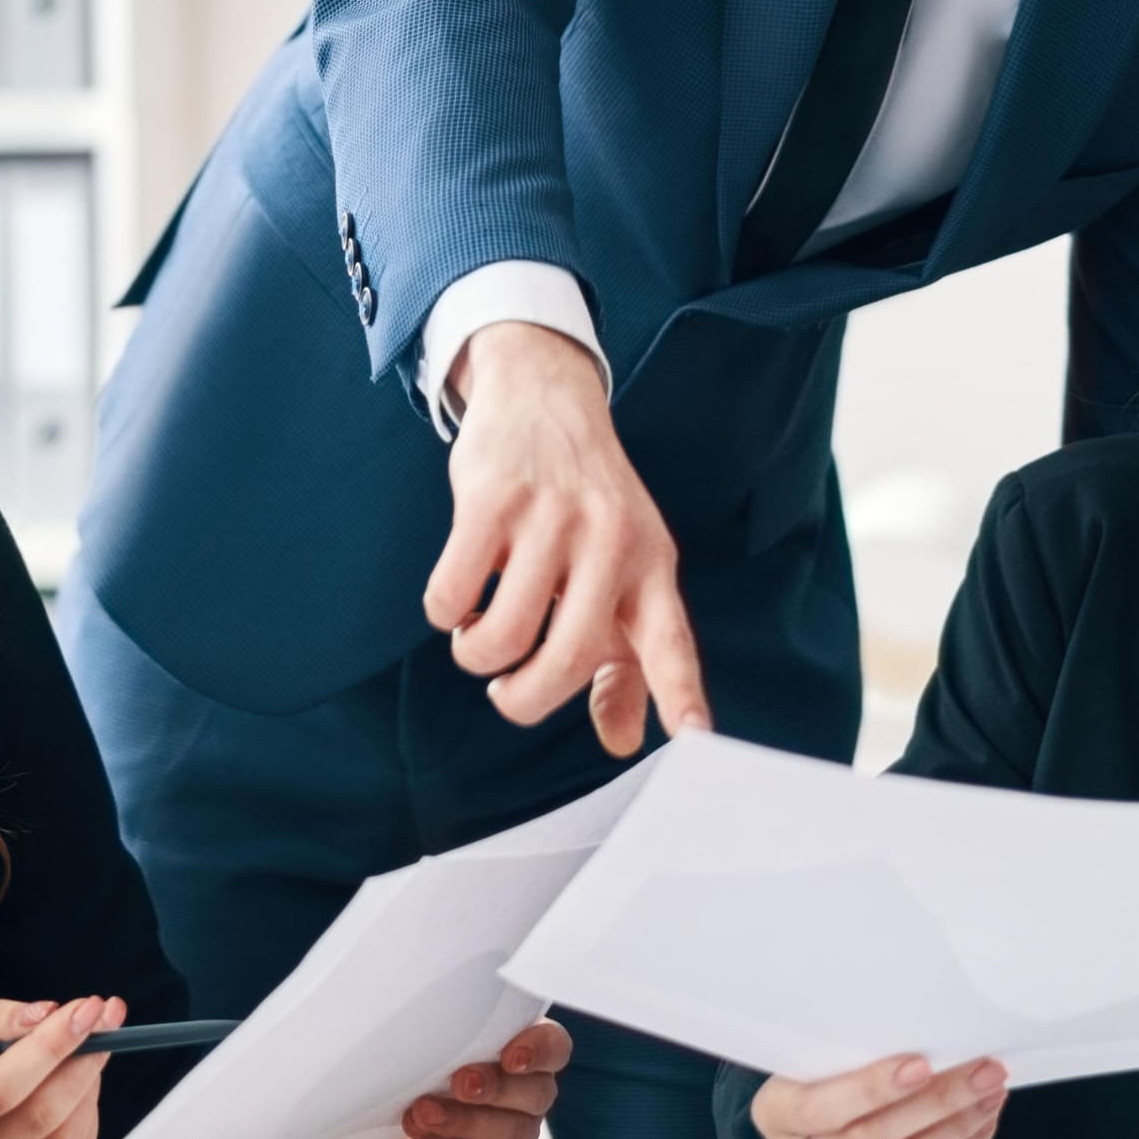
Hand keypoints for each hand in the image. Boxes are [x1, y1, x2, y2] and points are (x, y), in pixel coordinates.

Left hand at [360, 1016, 569, 1138]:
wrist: (370, 1108)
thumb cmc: (401, 1058)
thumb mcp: (417, 1028)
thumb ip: (437, 1014)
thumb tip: (417, 985)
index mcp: (518, 1044)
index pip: (553, 1044)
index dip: (541, 1049)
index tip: (512, 1055)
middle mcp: (523, 1089)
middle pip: (538, 1091)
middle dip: (497, 1086)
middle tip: (460, 1081)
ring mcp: (509, 1129)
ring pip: (514, 1130)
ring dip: (467, 1119)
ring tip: (424, 1109)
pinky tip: (420, 1128)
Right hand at [426, 324, 709, 751]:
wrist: (545, 397)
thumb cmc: (588, 503)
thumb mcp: (624, 571)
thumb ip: (624, 662)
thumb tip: (623, 740)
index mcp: (652, 568)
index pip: (670, 641)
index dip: (679, 693)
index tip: (693, 739)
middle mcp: (611, 544)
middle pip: (563, 661)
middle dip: (521, 698)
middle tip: (504, 689)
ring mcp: (551, 519)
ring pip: (499, 638)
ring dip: (475, 655)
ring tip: (477, 632)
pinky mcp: (493, 500)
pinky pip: (451, 596)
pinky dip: (444, 612)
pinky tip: (458, 596)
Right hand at [752, 1056, 1007, 1138]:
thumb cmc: (824, 1090)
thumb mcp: (820, 1065)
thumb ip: (855, 1057)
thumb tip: (929, 1039)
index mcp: (775, 1113)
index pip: (822, 1106)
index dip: (874, 1088)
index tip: (923, 1065)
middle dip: (935, 1104)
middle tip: (980, 1075)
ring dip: (952, 1134)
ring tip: (985, 1100)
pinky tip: (976, 1134)